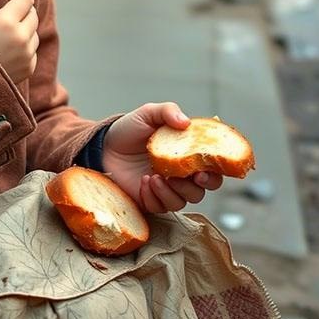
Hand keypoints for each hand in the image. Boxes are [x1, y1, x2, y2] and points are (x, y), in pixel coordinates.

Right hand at [0, 0, 38, 83]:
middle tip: (8, 12)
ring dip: (24, 28)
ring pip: (34, 33)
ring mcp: (26, 56)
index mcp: (7, 21)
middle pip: (33, 14)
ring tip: (4, 33)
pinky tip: (6, 49)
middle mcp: (21, 38)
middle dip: (23, 10)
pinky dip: (24, 47)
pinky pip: (32, 51)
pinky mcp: (27, 70)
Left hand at [102, 102, 222, 213]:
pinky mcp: (150, 200)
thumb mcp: (147, 113)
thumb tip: (186, 122)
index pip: (211, 168)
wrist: (103, 145)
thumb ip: (167, 111)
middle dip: (198, 187)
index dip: (215, 172)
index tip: (205, 169)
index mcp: (185, 155)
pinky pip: (160, 207)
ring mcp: (165, 189)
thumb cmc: (129, 129)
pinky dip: (154, 197)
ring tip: (155, 176)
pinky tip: (144, 182)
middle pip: (201, 190)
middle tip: (187, 177)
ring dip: (172, 191)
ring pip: (183, 201)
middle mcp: (179, 174)